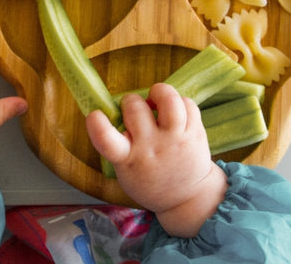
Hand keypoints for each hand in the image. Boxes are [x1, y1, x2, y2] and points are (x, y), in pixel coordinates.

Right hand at [86, 83, 226, 237]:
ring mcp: (176, 139)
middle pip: (136, 107)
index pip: (107, 140)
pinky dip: (179, 102)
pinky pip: (188, 103)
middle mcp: (152, 147)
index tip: (95, 115)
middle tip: (135, 110)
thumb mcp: (125, 170)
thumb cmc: (148, 179)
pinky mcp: (196, 133)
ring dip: (159, 92)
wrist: (188, 197)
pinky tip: (175, 112)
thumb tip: (116, 108)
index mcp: (128, 159)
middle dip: (131, 101)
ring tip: (157, 100)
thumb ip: (118, 143)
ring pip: (169, 99)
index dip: (97, 124)